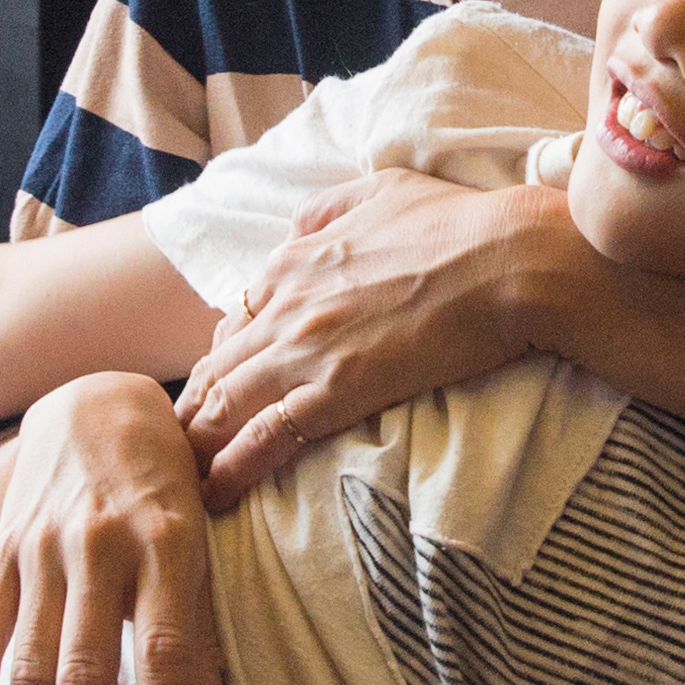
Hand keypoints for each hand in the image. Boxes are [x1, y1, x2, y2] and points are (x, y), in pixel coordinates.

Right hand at [0, 373, 244, 684]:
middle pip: (84, 670)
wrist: (96, 401)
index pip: (164, 646)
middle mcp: (98, 545)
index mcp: (166, 541)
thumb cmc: (168, 484)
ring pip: (27, 666)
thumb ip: (206, 637)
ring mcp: (40, 550)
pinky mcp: (0, 555)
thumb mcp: (203, 546)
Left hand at [175, 169, 579, 491]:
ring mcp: (306, 349)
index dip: (220, 362)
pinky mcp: (335, 390)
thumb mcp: (381, 190)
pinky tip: (214, 495)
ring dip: (196, 446)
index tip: (213, 392)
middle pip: (216, 369)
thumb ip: (328, 208)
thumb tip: (296, 230)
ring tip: (179, 480)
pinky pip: (264, 438)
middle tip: (174, 449)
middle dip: (191, 412)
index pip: (235, 321)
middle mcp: (286, 304)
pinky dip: (231, 468)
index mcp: (295, 259)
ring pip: (225, 406)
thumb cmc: (461, 222)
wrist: (510, 259)